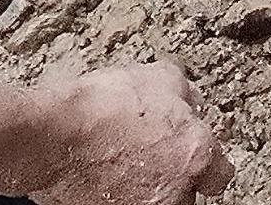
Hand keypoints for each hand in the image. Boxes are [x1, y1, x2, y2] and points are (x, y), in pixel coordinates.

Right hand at [24, 63, 228, 204]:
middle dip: (175, 178)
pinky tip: (101, 173)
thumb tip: (190, 102)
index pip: (220, 175)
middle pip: (187, 194)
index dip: (207, 162)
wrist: (50, 135)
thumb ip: (185, 94)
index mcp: (196, 156)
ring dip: (145, 189)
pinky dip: (115, 195)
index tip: (194, 157)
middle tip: (152, 157)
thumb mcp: (159, 78)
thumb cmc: (103, 106)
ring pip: (156, 203)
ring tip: (122, 165)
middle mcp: (175, 192)